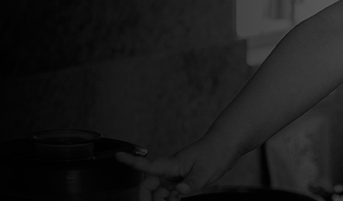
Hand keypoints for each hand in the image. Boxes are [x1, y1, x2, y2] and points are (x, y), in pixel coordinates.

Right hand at [114, 141, 234, 200]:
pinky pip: (168, 194)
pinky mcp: (179, 180)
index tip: (118, 156)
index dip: (131, 162)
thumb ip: (192, 183)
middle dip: (147, 198)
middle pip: (149, 186)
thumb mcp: (206, 171)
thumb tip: (180, 191)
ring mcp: (174, 176)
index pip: (148, 165)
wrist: (223, 147)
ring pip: (158, 192)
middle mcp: (169, 170)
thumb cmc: (214, 153)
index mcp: (172, 164)